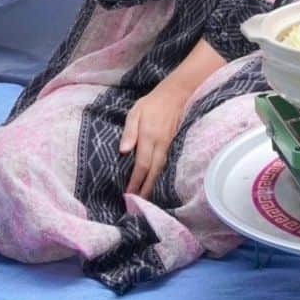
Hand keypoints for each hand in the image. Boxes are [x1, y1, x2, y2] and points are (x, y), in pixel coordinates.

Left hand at [119, 84, 191, 200]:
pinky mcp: (171, 143)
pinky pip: (164, 163)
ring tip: (146, 197)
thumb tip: (123, 151)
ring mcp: (167, 144)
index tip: (129, 194)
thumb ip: (129, 132)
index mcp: (148, 137)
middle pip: (153, 172)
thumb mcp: (135, 112)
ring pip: (160, 169)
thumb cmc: (152, 103)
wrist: (176, 94)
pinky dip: (158, 174)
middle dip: (146, 189)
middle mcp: (159, 144)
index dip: (136, 181)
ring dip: (153, 184)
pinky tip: (154, 180)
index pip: (142, 165)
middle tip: (138, 204)